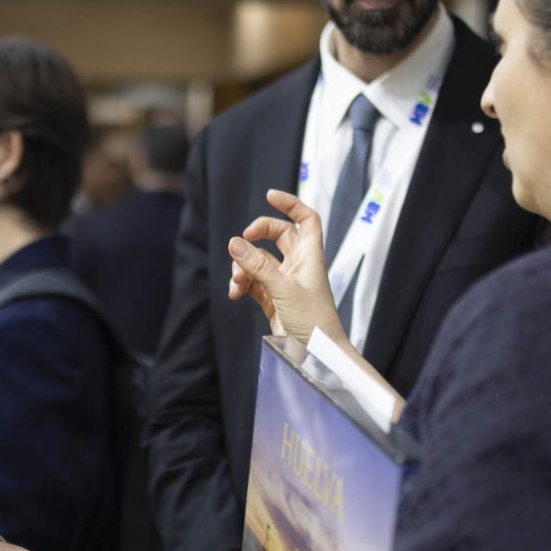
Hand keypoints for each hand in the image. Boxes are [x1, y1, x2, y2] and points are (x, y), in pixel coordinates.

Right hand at [228, 189, 345, 346]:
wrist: (316, 354)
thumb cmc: (312, 320)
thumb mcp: (283, 289)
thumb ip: (257, 266)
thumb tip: (234, 243)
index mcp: (310, 255)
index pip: (305, 218)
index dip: (290, 204)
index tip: (269, 196)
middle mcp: (298, 264)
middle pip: (277, 234)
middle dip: (257, 235)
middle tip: (242, 240)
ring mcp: (285, 280)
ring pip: (259, 260)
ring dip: (244, 267)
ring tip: (238, 283)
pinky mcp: (273, 298)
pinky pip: (252, 281)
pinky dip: (241, 284)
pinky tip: (235, 294)